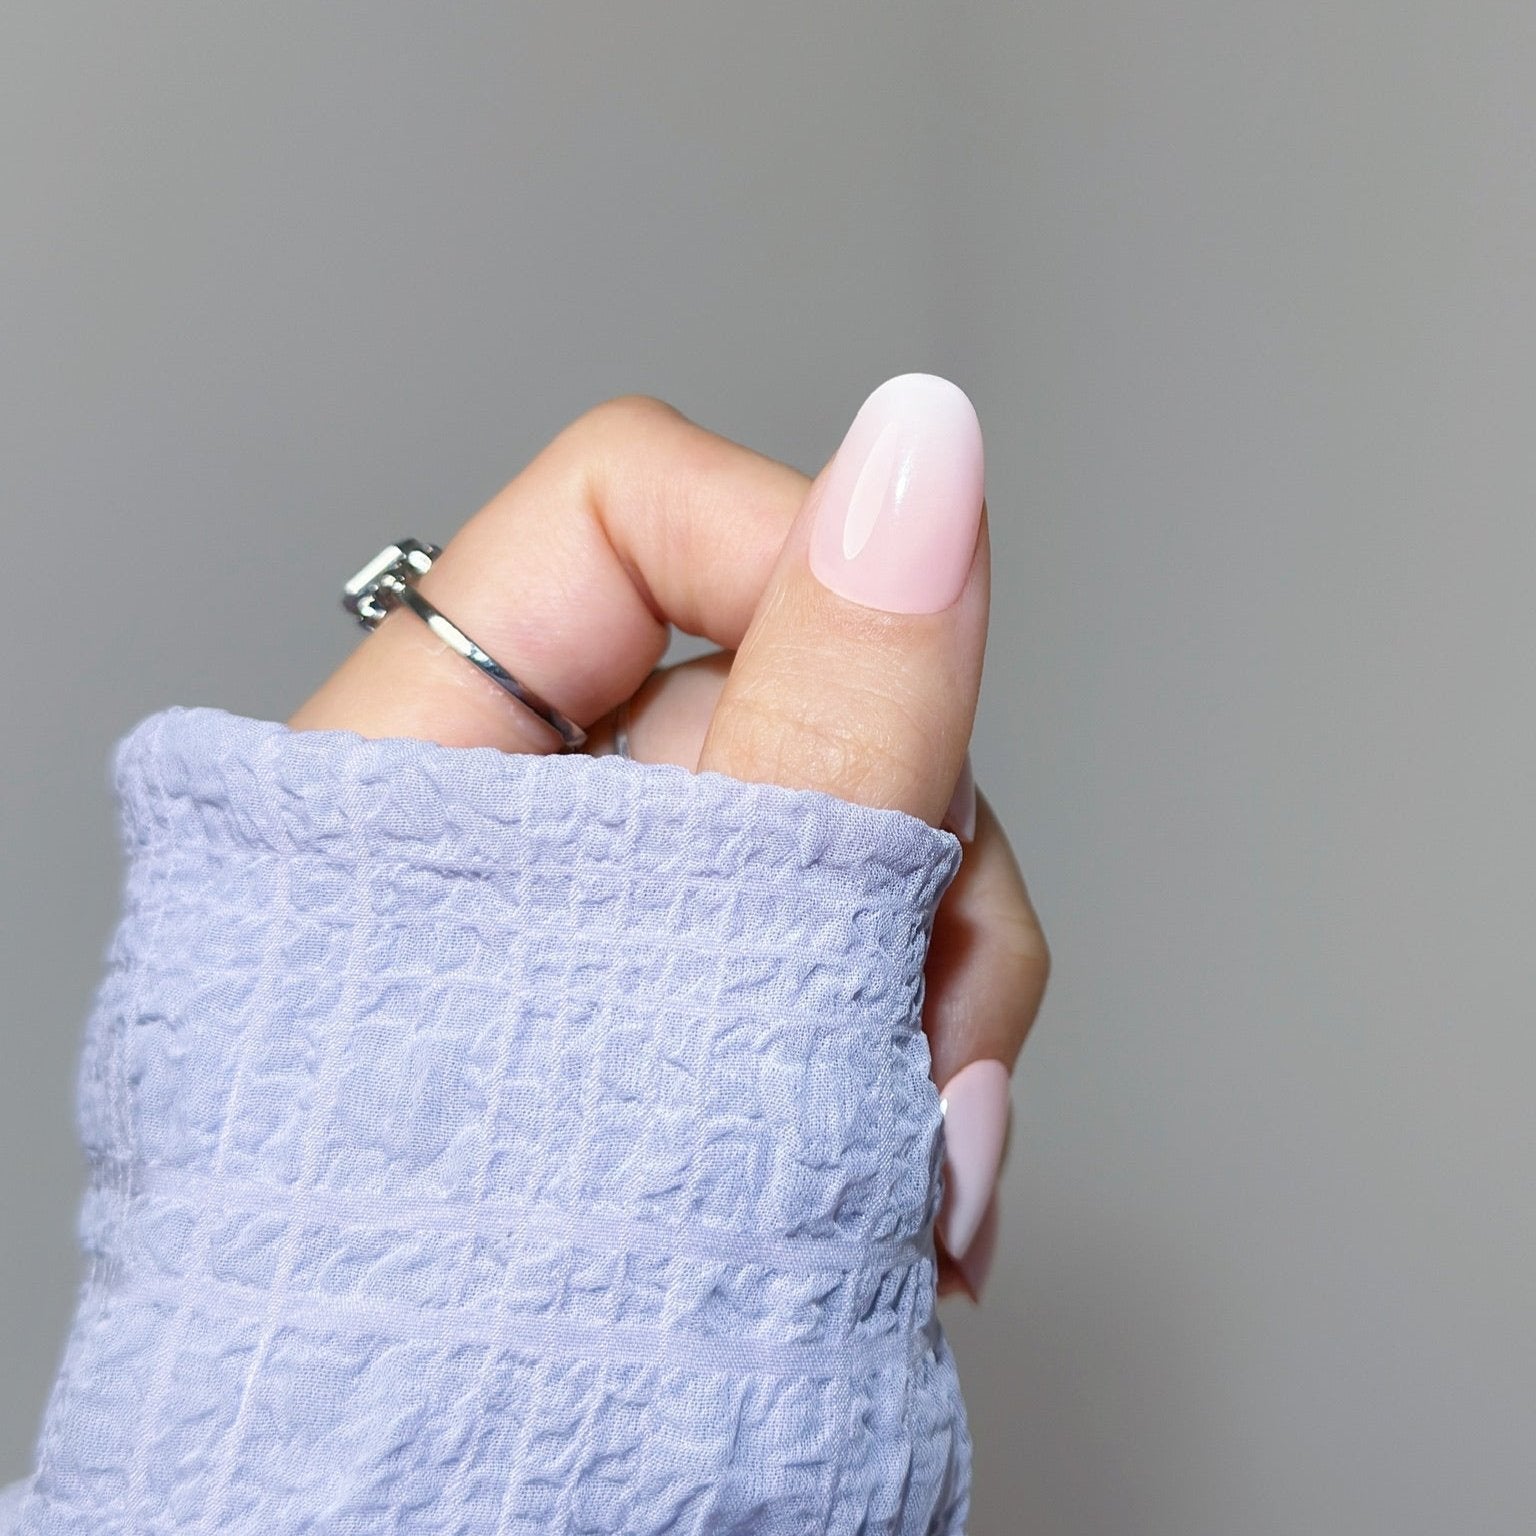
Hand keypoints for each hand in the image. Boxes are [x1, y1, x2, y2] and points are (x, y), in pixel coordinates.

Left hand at [292, 374, 1048, 1299]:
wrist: (468, 1523)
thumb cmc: (493, 1293)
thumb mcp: (705, 962)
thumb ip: (843, 698)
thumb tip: (929, 442)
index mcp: (438, 761)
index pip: (634, 511)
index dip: (802, 572)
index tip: (896, 718)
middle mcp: (536, 830)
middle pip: (806, 696)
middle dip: (903, 881)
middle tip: (905, 1044)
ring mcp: (630, 931)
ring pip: (867, 845)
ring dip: (929, 1008)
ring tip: (906, 1173)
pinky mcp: (709, 1023)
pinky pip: (861, 968)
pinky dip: (915, 1074)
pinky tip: (900, 1185)